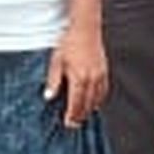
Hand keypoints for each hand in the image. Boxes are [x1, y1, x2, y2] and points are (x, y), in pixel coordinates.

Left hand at [47, 12, 109, 126]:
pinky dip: (99, 99)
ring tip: (83, 117)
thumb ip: (53, 81)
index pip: (76, 103)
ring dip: (90, 110)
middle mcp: (91, 79)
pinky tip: (94, 103)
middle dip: (81, 116)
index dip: (72, 115)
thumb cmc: (69, 43)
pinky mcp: (104, 71)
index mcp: (78, 78)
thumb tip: (48, 96)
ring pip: (97, 99)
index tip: (68, 123)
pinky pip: (104, 90)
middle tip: (75, 125)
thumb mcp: (56, 61)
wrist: (85, 29)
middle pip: (87, 104)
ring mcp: (100, 75)